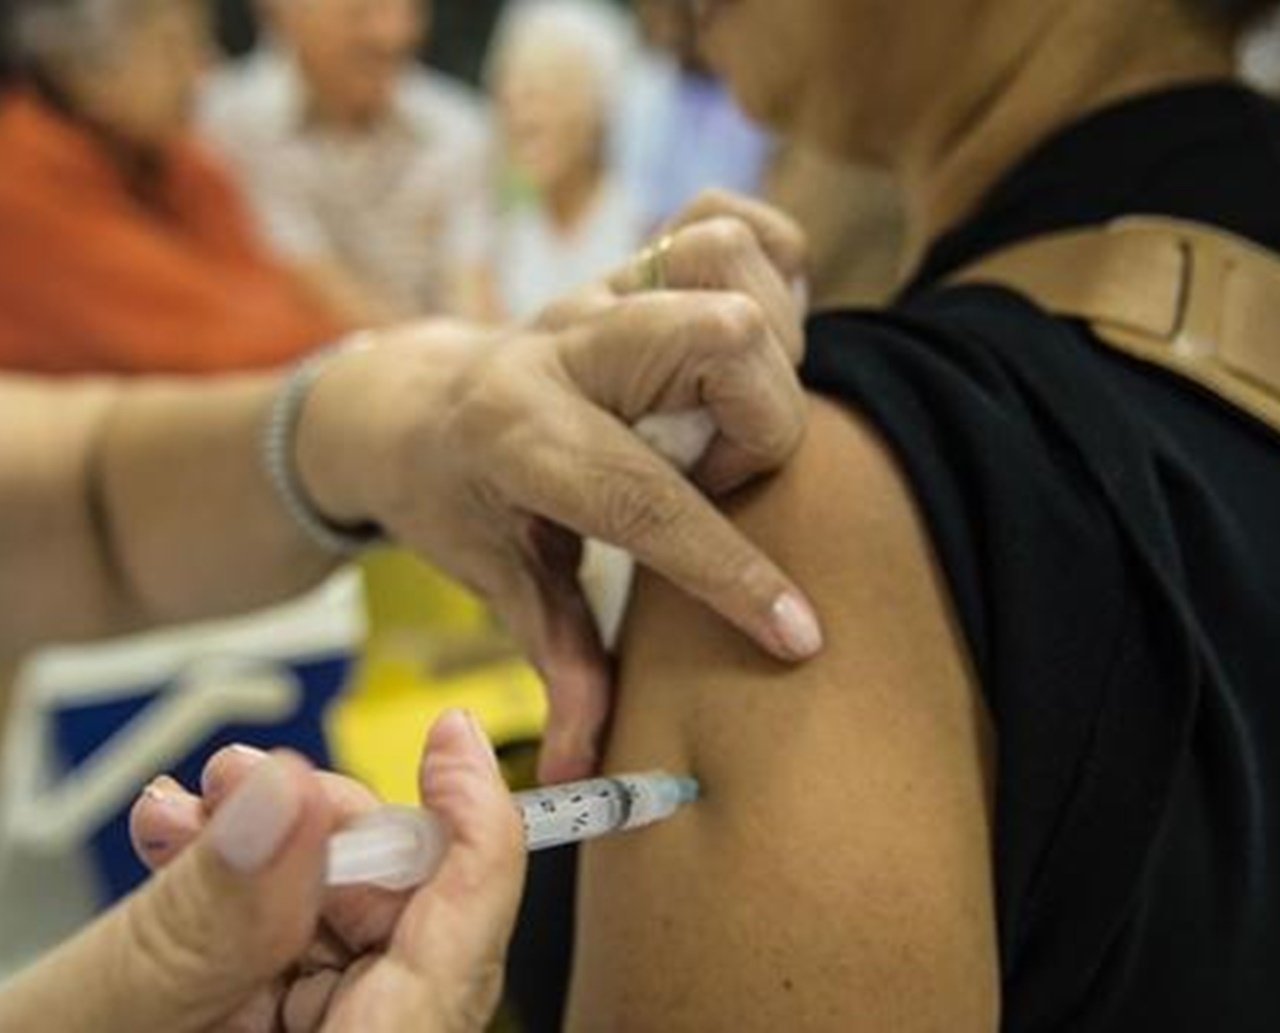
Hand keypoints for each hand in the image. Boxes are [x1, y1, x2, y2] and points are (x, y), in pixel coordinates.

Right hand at [0, 712, 523, 1032]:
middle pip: (402, 918)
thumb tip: (286, 796)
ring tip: (191, 804)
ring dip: (267, 841)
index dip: (473, 831)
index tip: (453, 739)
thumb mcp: (104, 1016)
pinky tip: (181, 842)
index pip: (460, 953)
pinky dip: (240, 885)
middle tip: (246, 777)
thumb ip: (208, 913)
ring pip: (341, 920)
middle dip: (326, 825)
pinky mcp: (274, 1030)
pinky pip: (290, 946)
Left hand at [298, 193, 821, 782]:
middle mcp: (563, 347)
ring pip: (728, 269)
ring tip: (728, 416)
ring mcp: (599, 292)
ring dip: (765, 351)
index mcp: (517, 435)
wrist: (414, 404)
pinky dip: (768, 266)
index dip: (728, 572)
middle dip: (760, 427)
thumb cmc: (457, 500)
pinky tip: (748, 338)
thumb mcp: (495, 580)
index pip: (641, 499)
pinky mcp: (630, 265)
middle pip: (719, 340)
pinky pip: (723, 221)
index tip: (798, 634)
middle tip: (722, 479)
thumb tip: (593, 771)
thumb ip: (558, 664)